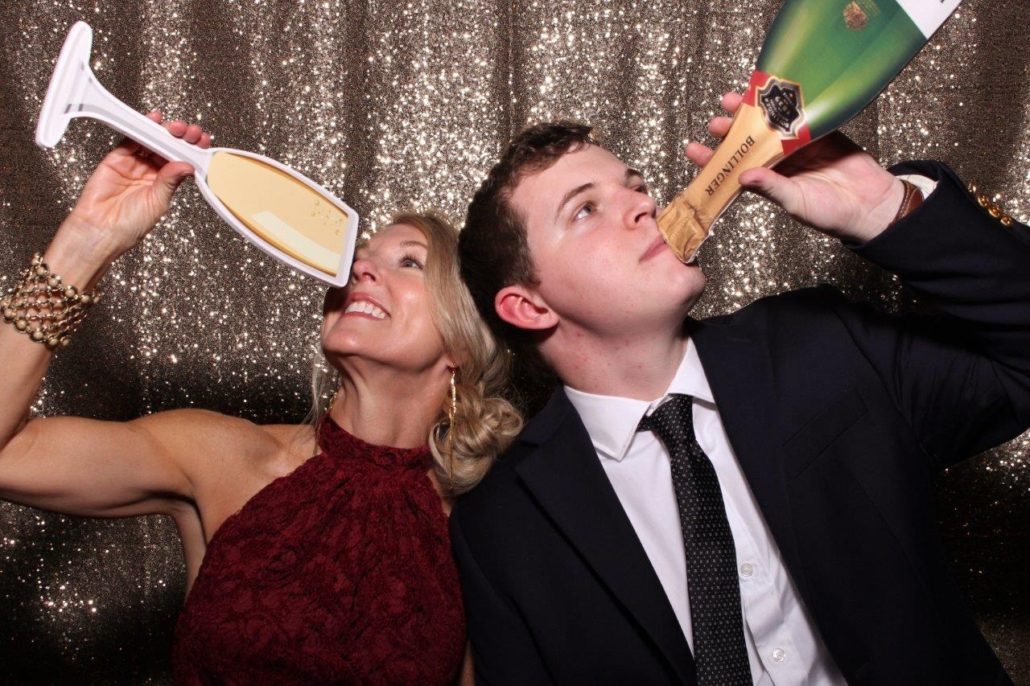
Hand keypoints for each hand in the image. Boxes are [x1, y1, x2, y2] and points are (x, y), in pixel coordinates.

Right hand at [60, 111, 212, 256]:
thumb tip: (187, 164)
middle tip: (188, 131)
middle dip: (181, 137)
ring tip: (174, 126)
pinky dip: (140, 129)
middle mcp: (151, 172)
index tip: (202, 140)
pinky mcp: (116, 159)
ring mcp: (134, 164)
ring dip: (163, 131)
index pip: (182, 161)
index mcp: (166, 184)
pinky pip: (130, 140)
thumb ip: (169, 181)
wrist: (100, 229)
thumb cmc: (129, 226)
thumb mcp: (157, 202)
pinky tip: (152, 121)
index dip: (192, 149)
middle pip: (168, 148)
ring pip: (151, 141)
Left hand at [686, 93, 904, 242]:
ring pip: (768, 124)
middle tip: (716, 122)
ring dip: (750, 112)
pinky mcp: (819, 131)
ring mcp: (797, 144)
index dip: (712, 158)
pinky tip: (771, 91)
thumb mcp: (796, 202)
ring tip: (732, 101)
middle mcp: (777, 161)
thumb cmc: (831, 213)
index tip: (693, 148)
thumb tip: (743, 176)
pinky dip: (785, 102)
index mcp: (767, 181)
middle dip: (729, 130)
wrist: (870, 204)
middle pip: (746, 141)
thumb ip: (772, 188)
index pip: (732, 167)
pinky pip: (799, 114)